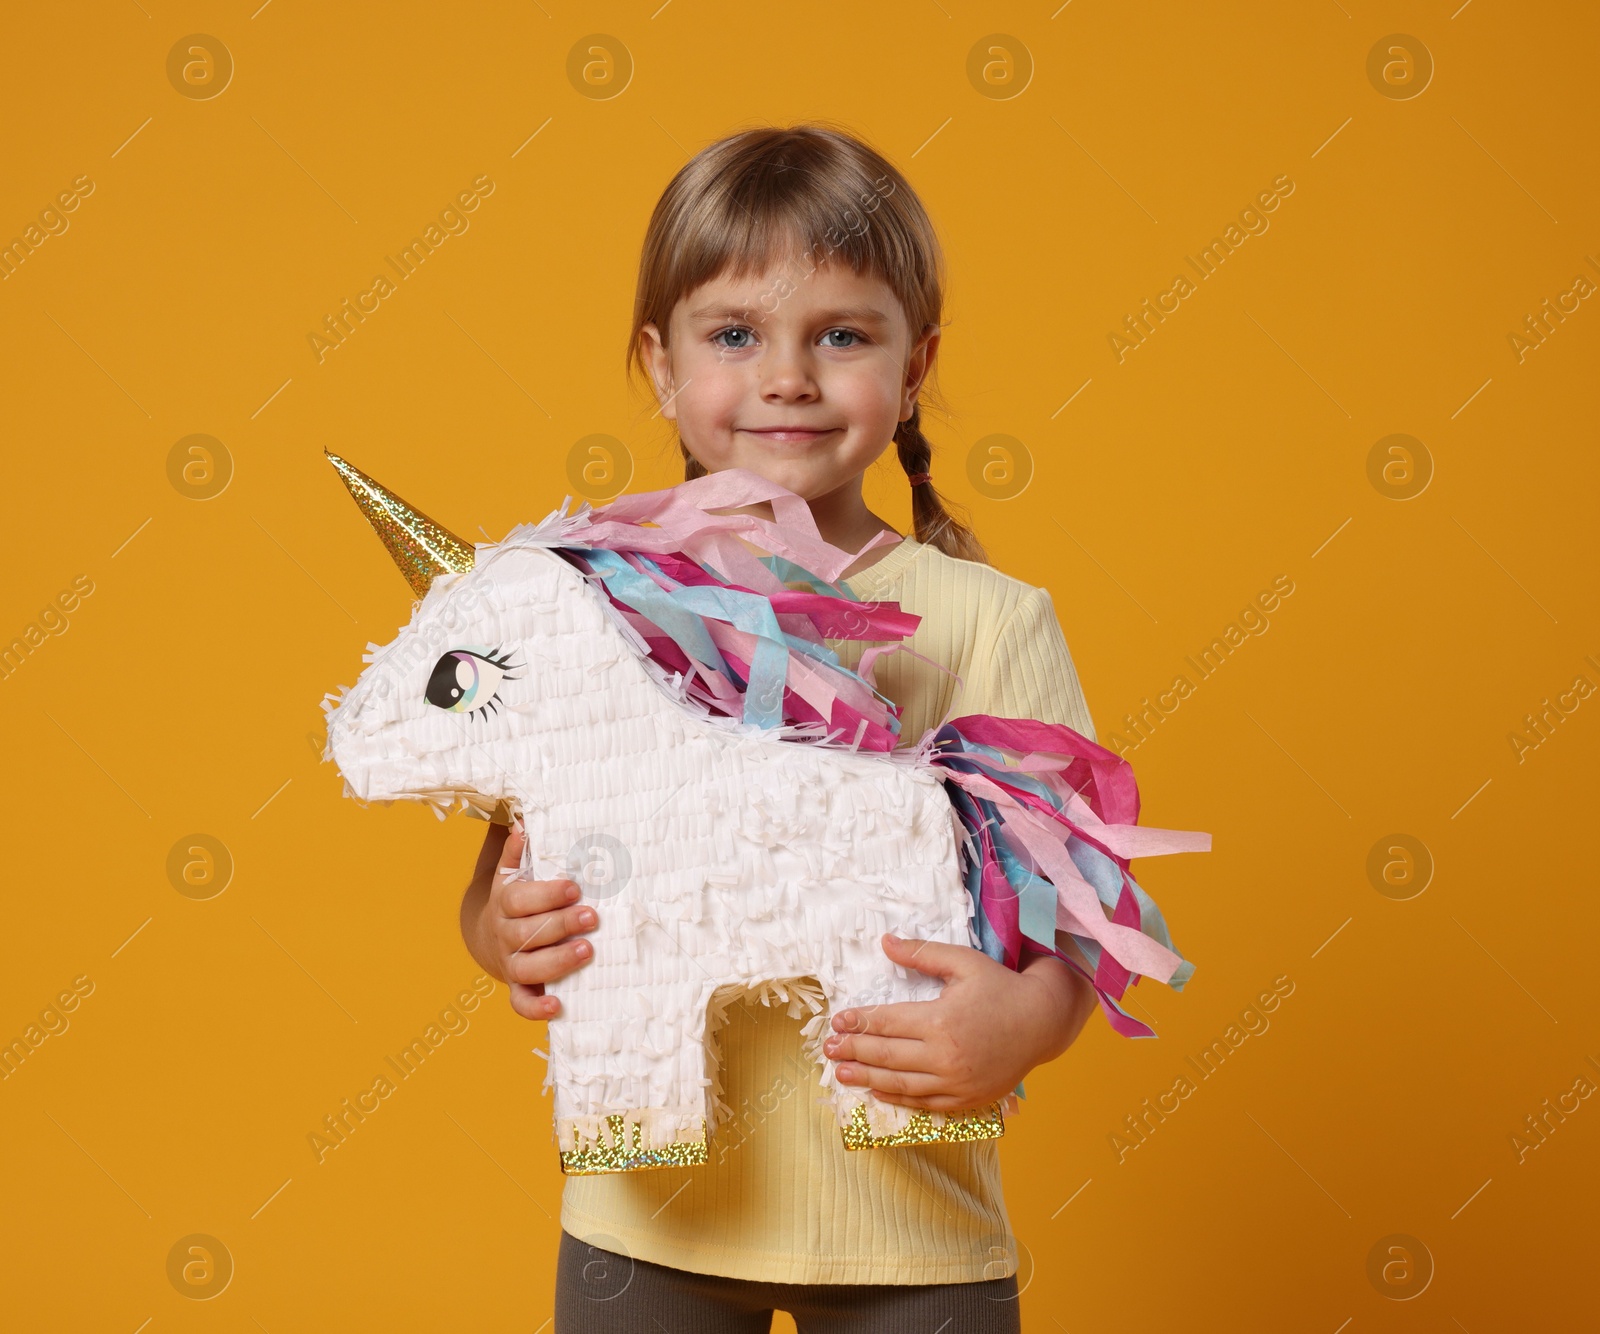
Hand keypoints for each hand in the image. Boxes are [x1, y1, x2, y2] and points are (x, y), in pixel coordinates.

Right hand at [475, 823, 598, 1021]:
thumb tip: (522, 823)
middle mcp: (505, 935)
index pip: (520, 899)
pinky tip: (558, 1005)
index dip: (547, 895)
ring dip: (557, 961)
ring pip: (527, 967)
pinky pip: (521, 1003)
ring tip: (587, 951)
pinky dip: (536, 1008)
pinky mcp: (518, 988)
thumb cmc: (516, 899)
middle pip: (527, 933)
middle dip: (561, 925)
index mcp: (504, 903)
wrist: (490, 937)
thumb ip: (517, 851)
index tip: (575, 888)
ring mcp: (510, 964)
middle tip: (592, 917)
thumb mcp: (512, 873)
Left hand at [821, 933, 1091, 1111]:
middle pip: (886, 1056)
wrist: (1042, 1023)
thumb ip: (922, 954)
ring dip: (867, 1079)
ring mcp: (955, 1082)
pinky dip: (898, 1098)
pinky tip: (879, 1091)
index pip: (886, 1023)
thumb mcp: (963, 962)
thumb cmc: (1001, 987)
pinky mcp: (966, 1098)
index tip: (838, 1022)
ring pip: (900, 1083)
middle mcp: (945, 1055)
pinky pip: (925, 1102)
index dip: (859, 1023)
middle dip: (854, 1052)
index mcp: (940, 1020)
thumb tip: (885, 942)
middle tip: (829, 1050)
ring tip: (843, 1075)